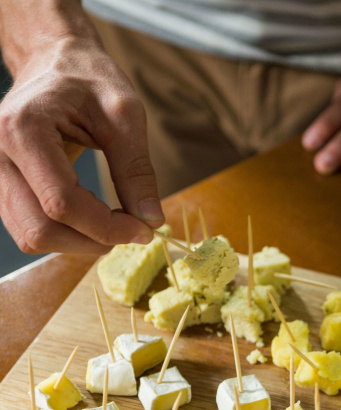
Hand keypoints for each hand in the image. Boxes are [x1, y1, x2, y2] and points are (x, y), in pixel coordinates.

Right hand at [0, 37, 163, 253]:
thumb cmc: (90, 79)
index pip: (62, 204)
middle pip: (41, 229)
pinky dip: (66, 234)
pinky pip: (30, 227)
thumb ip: (137, 170)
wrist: (57, 61)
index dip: (107, 227)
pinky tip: (95, 219)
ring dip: (79, 242)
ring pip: (32, 236)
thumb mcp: (125, 116)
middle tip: (133, 230)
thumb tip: (152, 220)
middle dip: (93, 240)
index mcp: (24, 129)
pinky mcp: (4, 185)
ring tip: (116, 224)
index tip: (144, 230)